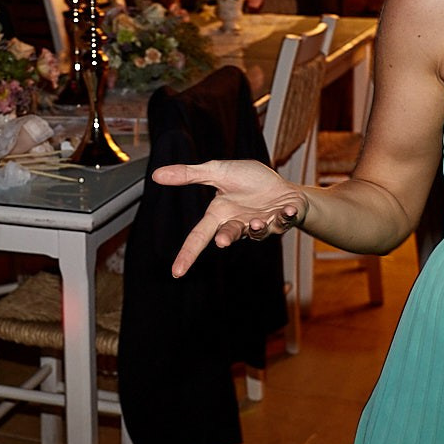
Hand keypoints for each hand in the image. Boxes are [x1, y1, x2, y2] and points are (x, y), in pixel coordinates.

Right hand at [153, 159, 307, 277]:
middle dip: (226, 237)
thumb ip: (189, 175)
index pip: (198, 236)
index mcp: (220, 214)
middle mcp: (239, 223)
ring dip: (257, 228)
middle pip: (228, 235)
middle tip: (222, 240)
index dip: (187, 254)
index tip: (177, 272)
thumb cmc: (249, 181)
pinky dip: (286, 216)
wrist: (282, 186)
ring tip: (257, 221)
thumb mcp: (217, 171)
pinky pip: (283, 221)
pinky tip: (288, 209)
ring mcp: (260, 224)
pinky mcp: (281, 221)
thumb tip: (156, 175)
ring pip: (256, 232)